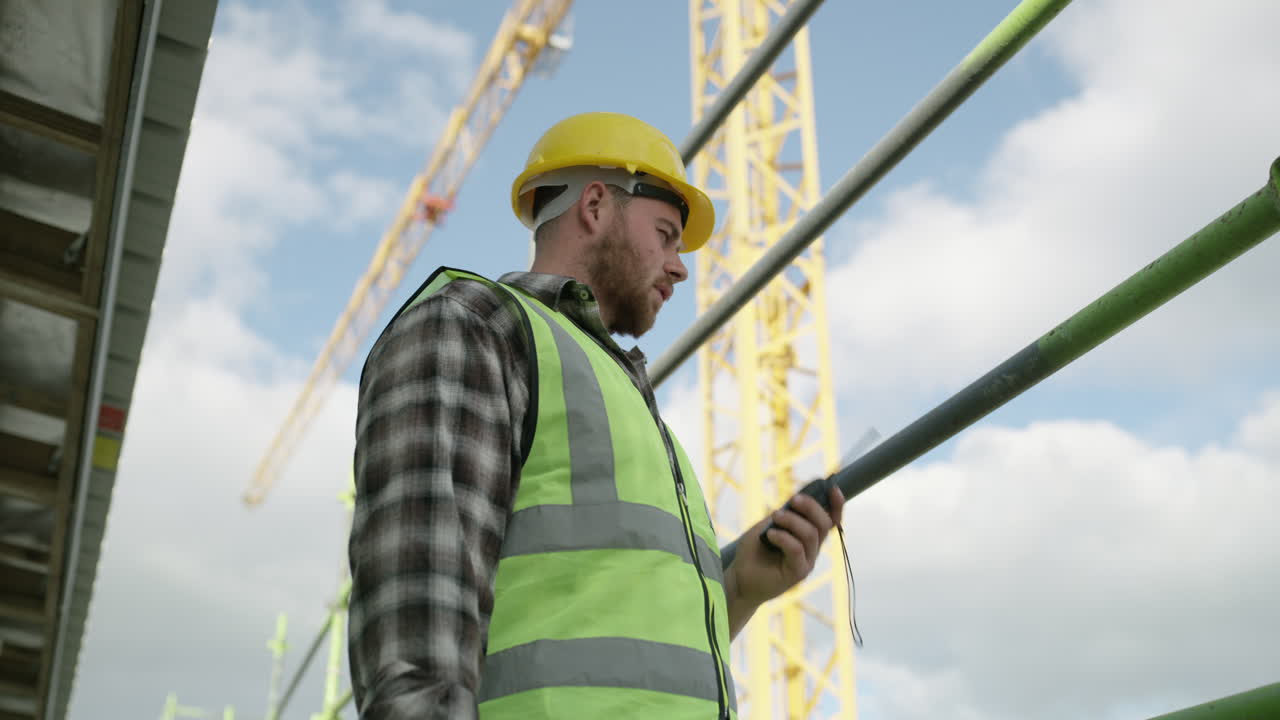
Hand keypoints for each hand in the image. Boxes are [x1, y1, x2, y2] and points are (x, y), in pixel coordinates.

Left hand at [727, 485, 844, 607]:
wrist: (739, 581)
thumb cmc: (753, 553)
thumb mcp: (768, 526)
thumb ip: (784, 515)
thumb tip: (796, 499)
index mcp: (808, 538)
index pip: (830, 520)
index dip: (836, 505)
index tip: (833, 488)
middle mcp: (811, 550)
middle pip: (824, 524)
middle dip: (811, 507)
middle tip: (794, 500)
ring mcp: (806, 562)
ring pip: (811, 535)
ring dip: (793, 521)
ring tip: (776, 516)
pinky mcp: (797, 573)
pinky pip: (797, 550)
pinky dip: (784, 537)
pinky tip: (770, 534)